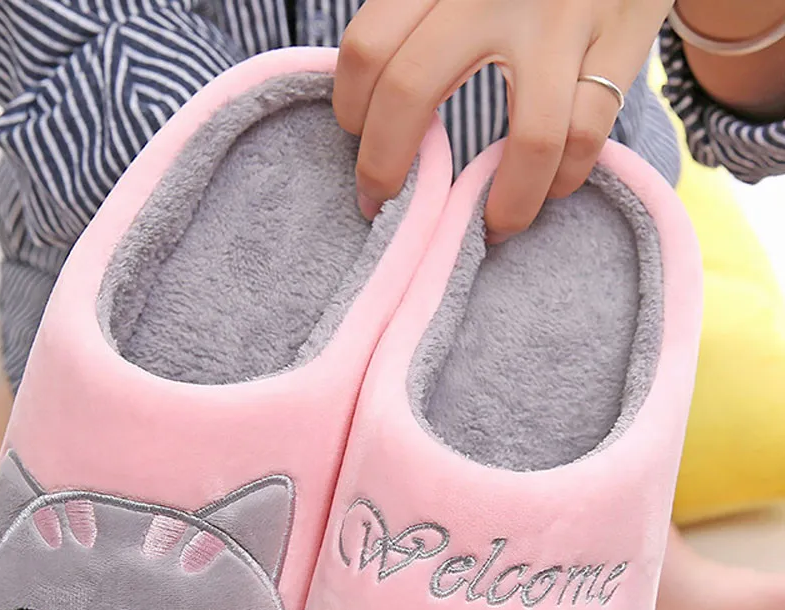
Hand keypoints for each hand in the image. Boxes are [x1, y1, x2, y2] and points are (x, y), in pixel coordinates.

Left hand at [334, 0, 672, 239]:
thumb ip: (421, 19)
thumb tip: (370, 113)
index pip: (368, 48)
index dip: (351, 108)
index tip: (357, 138)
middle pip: (413, 90)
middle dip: (387, 167)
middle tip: (384, 200)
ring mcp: (565, 15)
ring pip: (530, 138)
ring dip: (507, 205)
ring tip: (490, 226)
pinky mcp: (622, 37)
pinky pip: (587, 135)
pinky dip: (563, 180)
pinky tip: (547, 189)